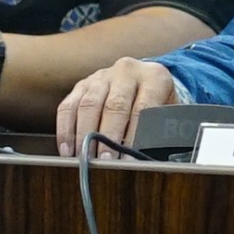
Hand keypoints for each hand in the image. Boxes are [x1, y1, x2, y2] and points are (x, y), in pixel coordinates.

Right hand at [56, 58, 180, 157]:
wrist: (144, 79)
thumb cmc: (158, 104)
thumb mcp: (169, 112)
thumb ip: (163, 129)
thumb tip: (154, 159)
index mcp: (154, 77)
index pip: (143, 107)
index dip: (134, 135)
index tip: (127, 160)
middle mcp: (126, 71)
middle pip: (114, 105)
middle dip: (108, 137)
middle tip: (104, 162)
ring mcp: (102, 76)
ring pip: (89, 105)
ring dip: (84, 135)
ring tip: (84, 159)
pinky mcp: (82, 84)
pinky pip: (68, 106)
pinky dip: (65, 129)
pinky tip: (66, 150)